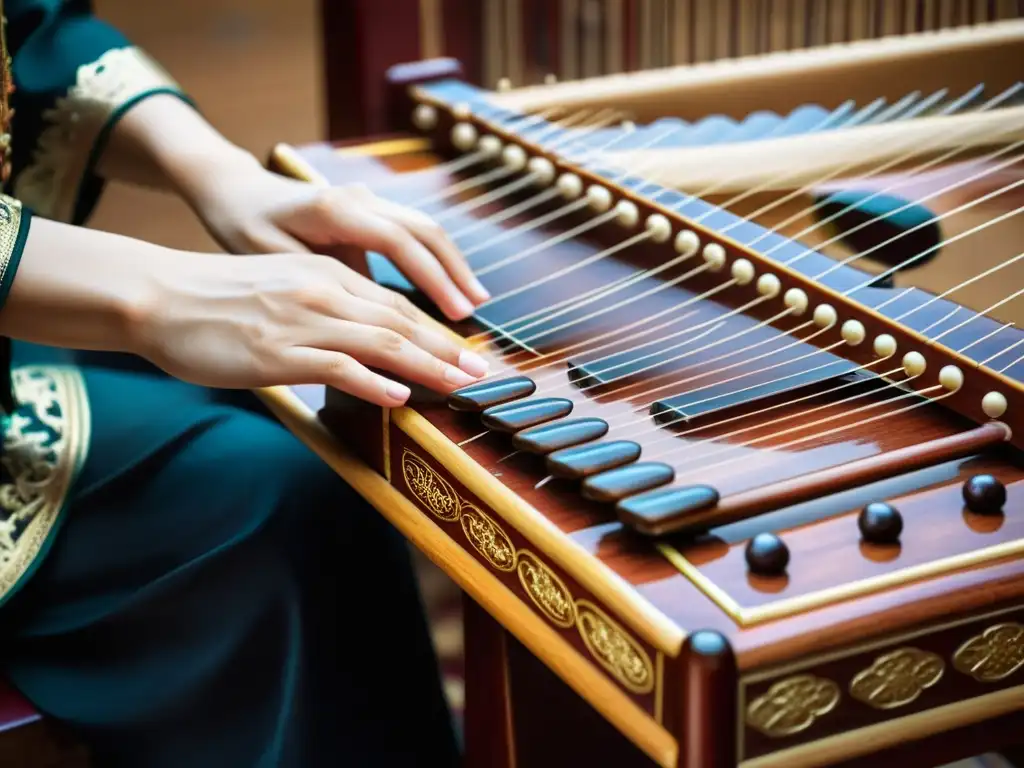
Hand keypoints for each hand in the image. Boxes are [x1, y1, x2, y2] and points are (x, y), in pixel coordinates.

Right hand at [135, 249, 489, 405]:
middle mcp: (321, 292)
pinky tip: (398, 396)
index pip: (395, 304)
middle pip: (399, 321)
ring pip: (379, 342)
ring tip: (460, 384)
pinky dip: (372, 382)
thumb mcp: (282, 285)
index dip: (436, 329)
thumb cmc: (217, 299)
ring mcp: (300, 322)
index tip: (467, 351)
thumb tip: (360, 337)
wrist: (158, 295)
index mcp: (325, 274)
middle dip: (447, 348)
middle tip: (483, 371)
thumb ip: (325, 305)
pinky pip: (336, 366)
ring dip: (427, 365)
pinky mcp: (277, 353)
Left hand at [183, 158, 490, 321]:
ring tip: (474, 300)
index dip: (432, 279)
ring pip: (424, 228)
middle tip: (476, 311)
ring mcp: (368, 200)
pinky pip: (413, 233)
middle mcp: (359, 198)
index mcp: (334, 209)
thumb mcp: (270, 257)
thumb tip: (371, 311)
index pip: (399, 242)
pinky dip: (435, 260)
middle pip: (424, 231)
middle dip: (455, 272)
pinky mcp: (370, 211)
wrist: (234, 190)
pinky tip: (448, 286)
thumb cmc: (244, 226)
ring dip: (452, 265)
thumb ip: (321, 279)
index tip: (455, 313)